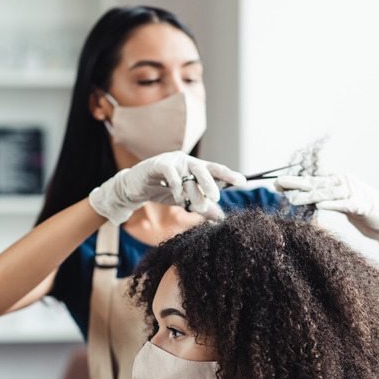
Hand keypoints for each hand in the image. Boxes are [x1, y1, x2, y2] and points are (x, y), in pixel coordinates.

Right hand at [90, 151, 245, 224]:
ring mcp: (173, 160)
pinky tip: (178, 197)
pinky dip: (176, 186)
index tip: (243, 181)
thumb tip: (221, 219)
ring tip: (196, 205)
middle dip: (210, 184)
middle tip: (215, 197)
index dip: (229, 174)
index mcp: (195, 167)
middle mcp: (187, 161)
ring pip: (188, 173)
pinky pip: (171, 173)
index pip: (215, 169)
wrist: (135, 188)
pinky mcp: (158, 163)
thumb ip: (202, 207)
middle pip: (204, 169)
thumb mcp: (185, 201)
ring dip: (193, 190)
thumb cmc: (162, 191)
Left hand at [275, 173, 378, 261]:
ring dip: (309, 196)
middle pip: (316, 183)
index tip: (276, 184)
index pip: (312, 181)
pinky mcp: (362, 206)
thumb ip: (326, 200)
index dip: (294, 181)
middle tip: (277, 184)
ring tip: (292, 199)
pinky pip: (344, 205)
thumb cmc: (364, 214)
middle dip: (295, 183)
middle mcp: (344, 183)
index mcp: (338, 182)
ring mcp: (354, 193)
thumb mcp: (342, 205)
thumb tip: (305, 198)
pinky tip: (319, 206)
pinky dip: (332, 205)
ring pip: (326, 193)